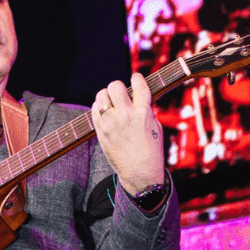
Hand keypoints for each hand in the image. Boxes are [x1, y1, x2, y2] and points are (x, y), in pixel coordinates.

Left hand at [92, 72, 165, 195]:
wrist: (140, 172)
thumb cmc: (151, 149)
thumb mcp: (155, 126)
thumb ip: (145, 109)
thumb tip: (137, 95)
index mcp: (143, 113)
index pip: (139, 85)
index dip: (137, 78)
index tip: (136, 78)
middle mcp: (125, 116)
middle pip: (115, 86)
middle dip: (118, 86)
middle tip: (120, 93)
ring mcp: (111, 124)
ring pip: (101, 96)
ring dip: (106, 96)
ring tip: (111, 102)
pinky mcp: (101, 131)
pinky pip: (94, 110)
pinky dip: (98, 107)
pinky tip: (105, 112)